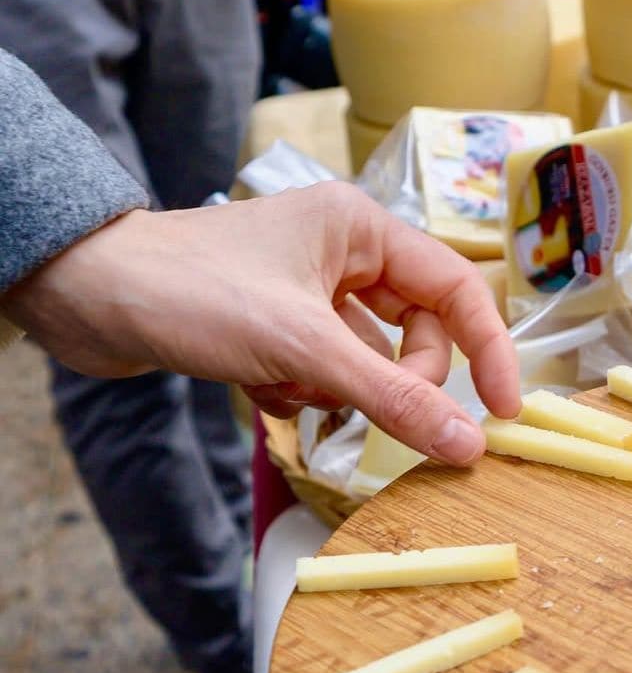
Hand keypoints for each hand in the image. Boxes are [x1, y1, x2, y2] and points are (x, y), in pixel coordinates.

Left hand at [0, 182, 519, 465]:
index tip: (504, 413)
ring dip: (332, 390)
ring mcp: (310, 292)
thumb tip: (469, 445)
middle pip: (413, 334)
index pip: (456, 290)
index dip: (488, 352)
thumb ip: (393, 398)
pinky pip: (324, 374)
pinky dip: (300, 392)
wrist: (86, 298)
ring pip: (366, 362)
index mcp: (362, 228)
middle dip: (388, 379)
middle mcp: (343, 254)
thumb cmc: (192, 292)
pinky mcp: (280, 326)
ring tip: (282, 382)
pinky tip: (256, 385)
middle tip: (362, 403)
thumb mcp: (305, 348)